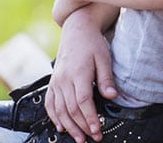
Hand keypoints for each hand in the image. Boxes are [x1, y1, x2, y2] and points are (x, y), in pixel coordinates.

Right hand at [44, 8, 118, 141]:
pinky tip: (61, 127)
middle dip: (82, 127)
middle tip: (92, 138)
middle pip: (71, 109)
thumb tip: (112, 96)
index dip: (89, 118)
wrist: (76, 30)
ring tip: (79, 138)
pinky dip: (54, 117)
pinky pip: (50, 103)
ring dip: (69, 126)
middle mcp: (64, 79)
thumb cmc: (91, 44)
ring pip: (59, 109)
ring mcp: (56, 82)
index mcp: (78, 73)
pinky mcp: (53, 82)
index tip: (97, 130)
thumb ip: (106, 79)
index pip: (83, 101)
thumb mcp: (104, 59)